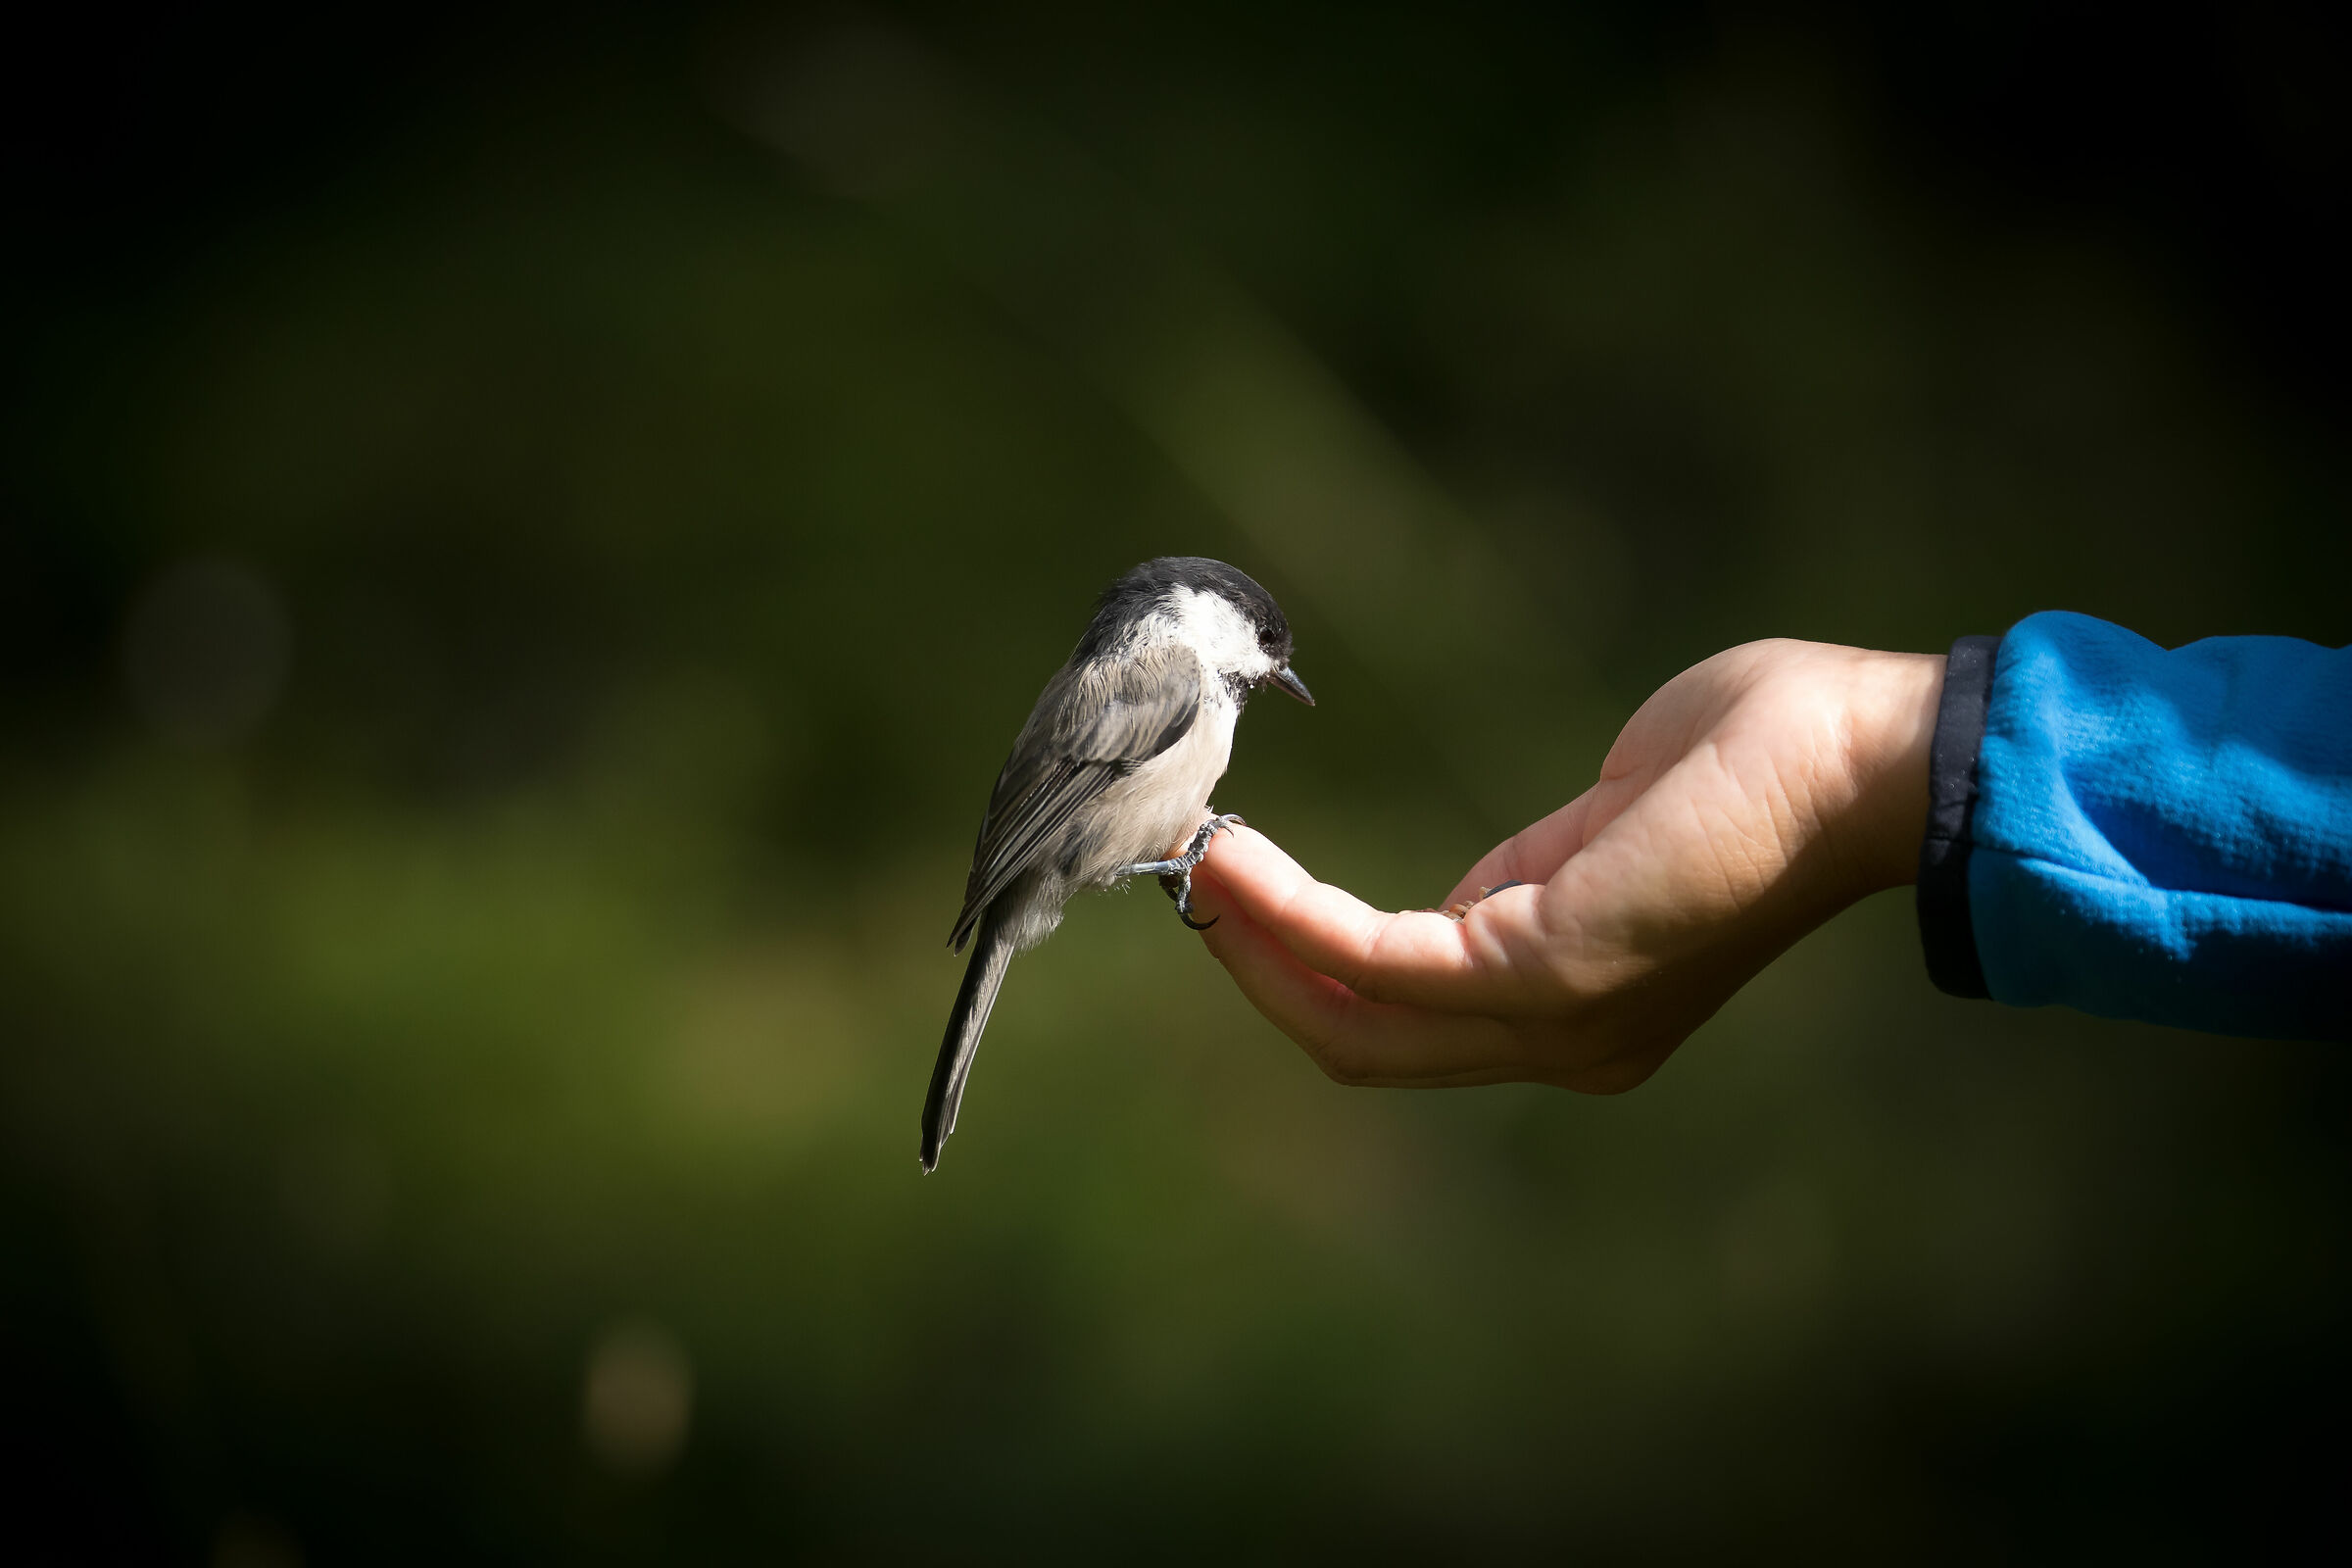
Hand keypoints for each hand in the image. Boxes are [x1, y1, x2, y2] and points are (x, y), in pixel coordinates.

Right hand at [1191, 641, 1944, 1091]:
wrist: (1855, 757)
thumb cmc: (1745, 768)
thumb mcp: (1593, 844)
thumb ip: (1514, 886)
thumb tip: (1448, 902)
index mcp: (1571, 1015)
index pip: (1404, 1030)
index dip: (1303, 973)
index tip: (1236, 890)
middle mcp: (1560, 1044)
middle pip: (1357, 1047)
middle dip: (1258, 971)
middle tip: (1189, 879)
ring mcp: (1553, 1019)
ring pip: (1351, 1019)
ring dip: (1254, 942)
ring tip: (1198, 859)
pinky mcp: (1544, 969)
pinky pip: (1377, 959)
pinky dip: (1293, 916)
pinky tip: (1243, 861)